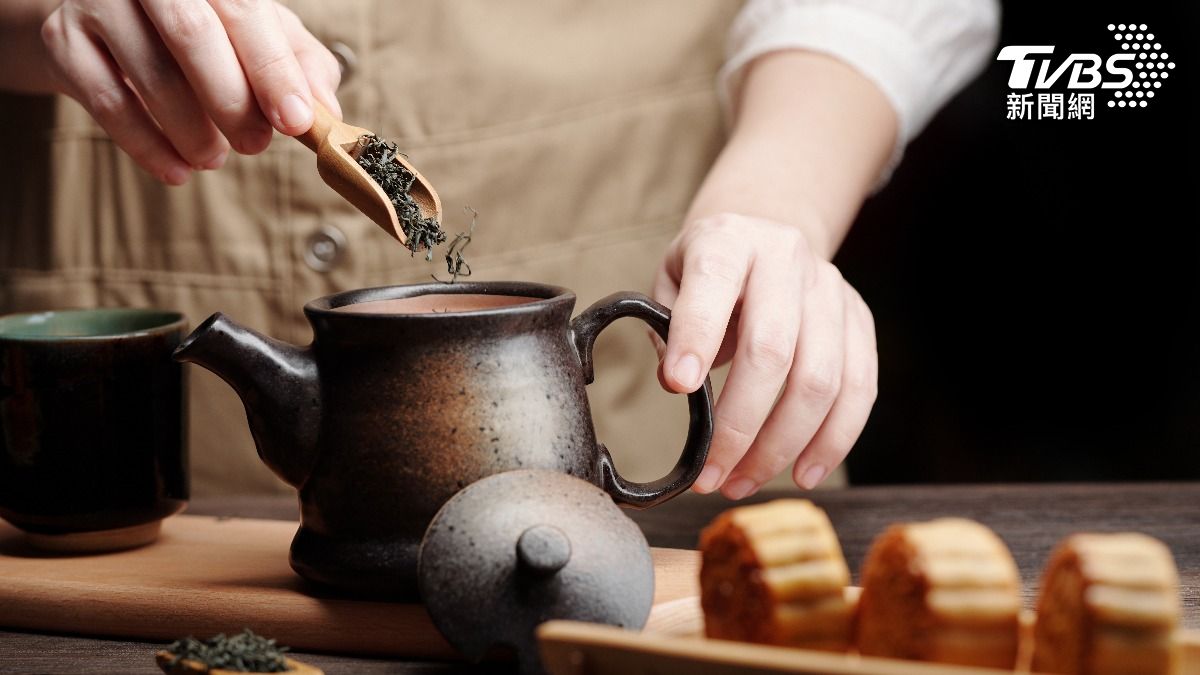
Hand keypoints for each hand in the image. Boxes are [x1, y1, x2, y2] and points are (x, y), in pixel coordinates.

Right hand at [40, 0, 341, 184]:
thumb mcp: (260, 34)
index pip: (245, 11)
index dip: (274, 70)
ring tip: (215, 158)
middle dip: (233, 102)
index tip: (296, 121)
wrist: (107, 18)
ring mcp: (99, 2)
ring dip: (192, 131)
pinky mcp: (64, 41)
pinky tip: (178, 170)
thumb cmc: (202, 27)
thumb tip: (325, 109)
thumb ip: (300, 63)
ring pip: (151, 73)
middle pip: (193, 36)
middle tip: (254, 145)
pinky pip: (109, 103)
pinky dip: (148, 146)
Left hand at [653, 212, 877, 497]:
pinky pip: (860, 389)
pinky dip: (833, 441)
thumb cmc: (709, 271)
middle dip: (739, 425)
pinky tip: (802, 472)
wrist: (768, 234)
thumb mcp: (671, 279)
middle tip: (710, 474)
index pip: (714, 285)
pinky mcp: (860, 321)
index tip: (678, 387)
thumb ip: (669, 325)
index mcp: (730, 241)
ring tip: (742, 482)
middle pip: (773, 350)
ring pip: (821, 380)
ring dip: (781, 446)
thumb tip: (680, 385)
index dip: (696, 337)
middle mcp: (787, 258)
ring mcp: (831, 290)